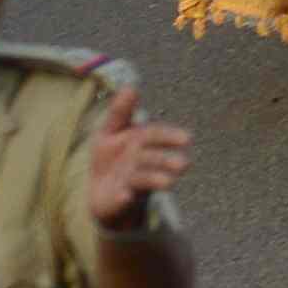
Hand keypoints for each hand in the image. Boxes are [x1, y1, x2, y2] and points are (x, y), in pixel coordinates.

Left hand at [79, 76, 193, 240]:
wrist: (100, 194)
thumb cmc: (110, 158)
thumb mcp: (110, 132)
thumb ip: (120, 112)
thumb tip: (131, 86)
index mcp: (139, 143)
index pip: (156, 136)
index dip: (169, 137)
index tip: (187, 139)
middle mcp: (139, 163)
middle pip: (154, 159)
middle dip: (167, 161)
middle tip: (184, 165)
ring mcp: (130, 183)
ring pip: (144, 180)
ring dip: (155, 179)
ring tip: (168, 182)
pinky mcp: (118, 201)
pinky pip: (121, 200)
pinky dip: (123, 198)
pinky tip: (125, 195)